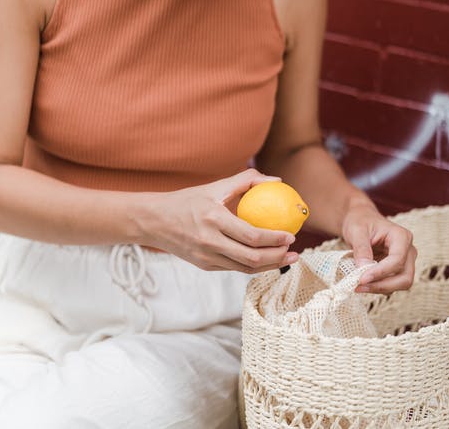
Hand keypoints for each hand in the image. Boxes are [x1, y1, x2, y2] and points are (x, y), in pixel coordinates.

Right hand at [141, 169, 298, 272]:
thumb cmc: (188, 200)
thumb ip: (246, 180)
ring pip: (245, 268)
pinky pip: (234, 268)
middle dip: (278, 257)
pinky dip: (253, 266)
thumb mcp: (214, 186)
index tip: (291, 235)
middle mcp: (209, 242)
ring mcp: (206, 257)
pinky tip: (266, 259)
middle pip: (252, 258)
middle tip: (294, 251)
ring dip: (270, 265)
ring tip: (287, 258)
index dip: (275, 239)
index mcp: (213, 220)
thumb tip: (277, 180)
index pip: (251, 236)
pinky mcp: (204, 266)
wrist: (154, 221)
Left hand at [341, 202, 416, 294]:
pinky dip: (379, 287)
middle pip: (405, 277)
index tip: (361, 279)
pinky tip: (364, 284)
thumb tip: (363, 269)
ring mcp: (406, 261)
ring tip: (358, 286)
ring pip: (401, 284)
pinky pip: (393, 284)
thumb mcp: (357, 230)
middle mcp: (408, 250)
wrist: (361, 220)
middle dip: (383, 285)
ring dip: (380, 288)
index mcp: (401, 236)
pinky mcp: (398, 270)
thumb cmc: (360, 221)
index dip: (380, 272)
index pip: (397, 260)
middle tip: (359, 287)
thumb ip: (361, 249)